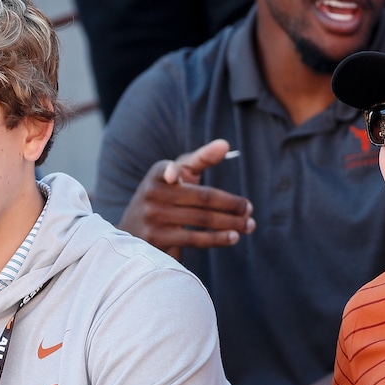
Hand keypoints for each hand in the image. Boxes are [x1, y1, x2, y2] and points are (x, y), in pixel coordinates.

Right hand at [117, 138, 253, 259]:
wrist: (134, 228)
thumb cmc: (166, 195)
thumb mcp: (179, 173)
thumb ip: (202, 158)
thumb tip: (225, 144)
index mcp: (158, 173)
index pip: (174, 169)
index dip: (174, 170)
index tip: (174, 175)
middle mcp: (152, 193)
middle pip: (201, 198)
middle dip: (231, 204)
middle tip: (249, 209)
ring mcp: (154, 217)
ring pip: (201, 219)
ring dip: (230, 223)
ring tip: (248, 225)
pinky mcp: (158, 240)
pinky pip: (194, 238)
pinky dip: (217, 238)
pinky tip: (233, 237)